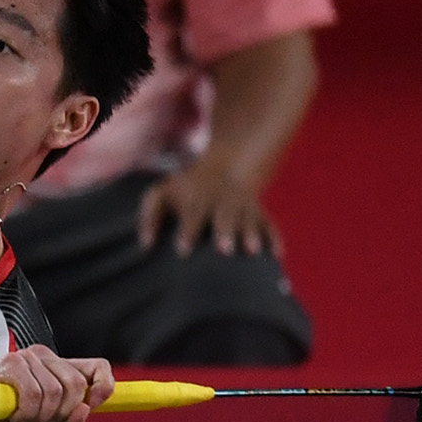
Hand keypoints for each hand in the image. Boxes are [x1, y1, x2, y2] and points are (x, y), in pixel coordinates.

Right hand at [0, 345, 113, 421]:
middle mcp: (44, 356)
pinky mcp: (10, 363)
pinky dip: (25, 414)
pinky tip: (11, 414)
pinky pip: (34, 394)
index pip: (98, 367)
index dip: (103, 387)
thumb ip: (67, 421)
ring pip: (55, 392)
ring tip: (18, 418)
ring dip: (37, 417)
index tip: (91, 405)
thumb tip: (85, 409)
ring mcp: (27, 357)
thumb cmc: (2, 417)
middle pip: (77, 386)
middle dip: (61, 413)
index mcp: (56, 368)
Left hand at [134, 159, 282, 257]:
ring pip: (249, 220)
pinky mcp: (260, 213)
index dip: (188, 232)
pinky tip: (277, 255)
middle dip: (225, 231)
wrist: (224, 167)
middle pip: (225, 216)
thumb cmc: (184, 189)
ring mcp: (244, 206)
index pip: (192, 214)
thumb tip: (145, 245)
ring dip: (251, 234)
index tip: (182, 250)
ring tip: (251, 251)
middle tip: (224, 250)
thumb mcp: (161, 194)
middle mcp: (223, 201)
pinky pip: (270, 225)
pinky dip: (274, 238)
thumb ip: (149, 216)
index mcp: (198, 198)